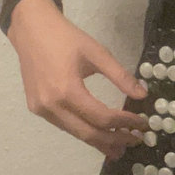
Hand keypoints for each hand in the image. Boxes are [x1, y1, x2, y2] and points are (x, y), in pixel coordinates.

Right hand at [6, 0, 147, 158]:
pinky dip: (83, 131)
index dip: (125, 123)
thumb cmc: (66, 38)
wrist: (31, 29)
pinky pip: (64, 125)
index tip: (143, 124)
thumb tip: (142, 95)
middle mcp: (51, 106)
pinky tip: (98, 133)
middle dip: (114, 140)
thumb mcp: (97, 53)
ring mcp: (41, 109)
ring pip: (75, 133)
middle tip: (135, 142)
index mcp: (67, 90)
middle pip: (88, 133)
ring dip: (99, 141)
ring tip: (120, 146)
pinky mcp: (36, 108)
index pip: (102, 117)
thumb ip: (121, 76)